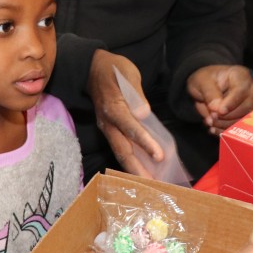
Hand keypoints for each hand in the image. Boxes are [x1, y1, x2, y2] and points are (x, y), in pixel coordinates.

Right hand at [88, 49, 161, 175]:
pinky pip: (120, 149)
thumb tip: (143, 113)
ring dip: (134, 169)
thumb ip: (135, 93)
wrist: (92, 69)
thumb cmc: (113, 69)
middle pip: (123, 150)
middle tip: (153, 184)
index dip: (145, 143)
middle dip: (138, 168)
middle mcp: (108, 123)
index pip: (131, 129)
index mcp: (113, 108)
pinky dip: (131, 162)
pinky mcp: (110, 131)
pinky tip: (143, 170)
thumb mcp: (126, 74)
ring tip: (149, 183)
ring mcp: (107, 129)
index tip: (159, 156)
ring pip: (120, 153)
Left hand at [187, 65, 252, 134]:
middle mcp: (250, 89)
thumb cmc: (205, 79)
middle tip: (211, 118)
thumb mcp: (202, 81)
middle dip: (227, 116)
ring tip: (210, 123)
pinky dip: (226, 131)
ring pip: (244, 119)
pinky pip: (240, 127)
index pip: (241, 91)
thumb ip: (210, 93)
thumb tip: (217, 108)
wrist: (205, 87)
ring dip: (226, 125)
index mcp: (241, 75)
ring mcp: (250, 103)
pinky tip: (214, 130)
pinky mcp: (246, 116)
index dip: (231, 103)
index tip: (219, 111)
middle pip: (246, 107)